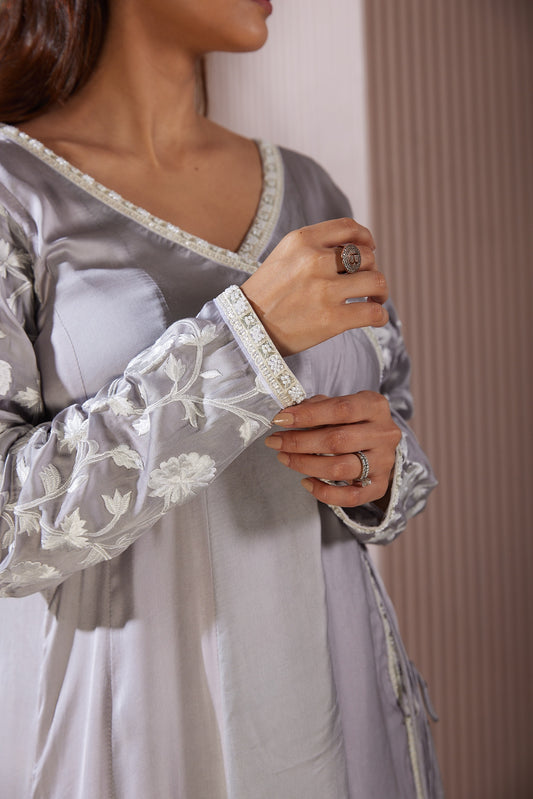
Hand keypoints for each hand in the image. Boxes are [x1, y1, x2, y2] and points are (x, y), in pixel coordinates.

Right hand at [241, 217, 388, 355]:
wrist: (245, 329)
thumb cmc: (267, 295)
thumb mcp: (285, 257)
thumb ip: (316, 247)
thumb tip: (359, 248)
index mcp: (302, 241)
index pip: (349, 228)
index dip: (366, 238)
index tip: (370, 250)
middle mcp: (314, 261)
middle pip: (367, 256)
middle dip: (372, 269)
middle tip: (366, 284)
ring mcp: (324, 290)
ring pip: (376, 281)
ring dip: (381, 292)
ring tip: (376, 300)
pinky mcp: (331, 319)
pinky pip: (373, 312)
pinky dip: (381, 315)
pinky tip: (376, 318)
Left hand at [264, 392, 401, 507]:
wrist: (379, 442)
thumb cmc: (353, 420)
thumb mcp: (339, 404)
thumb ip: (317, 407)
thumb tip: (287, 414)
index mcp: (374, 406)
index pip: (341, 409)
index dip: (308, 415)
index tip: (280, 419)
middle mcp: (384, 433)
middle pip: (338, 440)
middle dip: (300, 442)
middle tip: (275, 442)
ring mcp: (384, 461)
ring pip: (341, 468)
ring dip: (306, 465)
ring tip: (284, 458)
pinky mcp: (380, 486)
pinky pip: (350, 496)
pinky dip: (324, 493)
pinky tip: (306, 482)